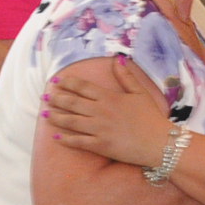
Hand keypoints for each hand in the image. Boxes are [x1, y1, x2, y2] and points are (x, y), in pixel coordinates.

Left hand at [44, 56, 171, 168]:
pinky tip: (56, 137)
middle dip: (57, 99)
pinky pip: (79, 142)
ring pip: (71, 121)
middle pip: (73, 103)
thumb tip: (117, 59)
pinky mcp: (101, 145)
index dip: (67, 84)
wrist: (159, 142)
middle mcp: (101, 111)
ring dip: (56, 117)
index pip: (83, 88)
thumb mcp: (140, 93)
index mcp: (109, 97)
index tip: (56, 82)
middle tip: (45, 97)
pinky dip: (66, 139)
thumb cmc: (151, 118)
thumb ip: (126, 76)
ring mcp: (99, 129)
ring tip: (44, 114)